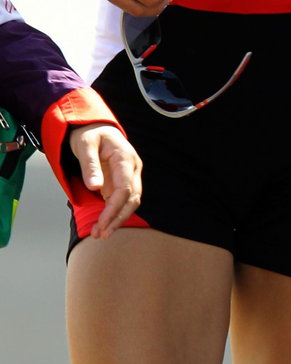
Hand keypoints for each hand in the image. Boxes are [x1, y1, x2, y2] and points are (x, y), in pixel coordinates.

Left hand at [68, 123, 141, 238]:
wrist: (95, 128)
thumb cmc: (89, 135)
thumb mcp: (85, 145)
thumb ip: (90, 165)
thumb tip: (94, 187)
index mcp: (126, 158)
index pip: (125, 188)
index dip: (114, 208)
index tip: (101, 223)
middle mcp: (132, 168)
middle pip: (132, 198)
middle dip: (117, 218)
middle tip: (100, 234)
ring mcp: (130, 175)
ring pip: (130, 202)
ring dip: (117, 219)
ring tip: (100, 234)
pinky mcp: (123, 182)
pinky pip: (123, 201)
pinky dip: (114, 214)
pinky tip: (103, 225)